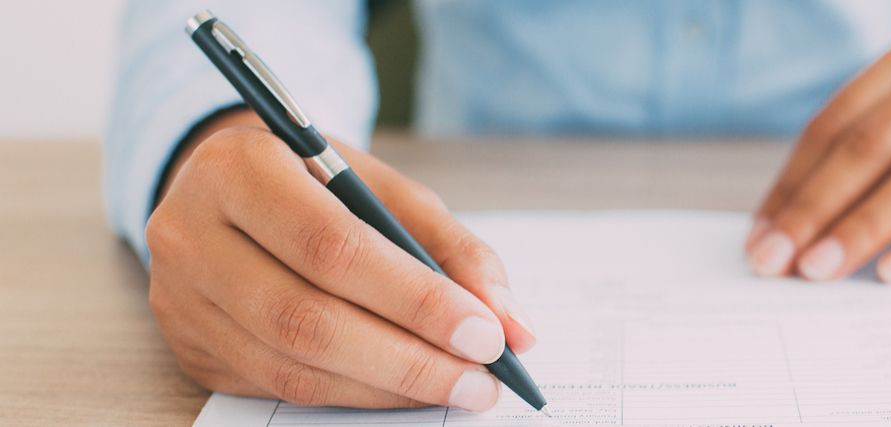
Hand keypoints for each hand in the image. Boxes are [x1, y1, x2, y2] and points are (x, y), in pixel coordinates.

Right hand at [147, 110, 536, 409]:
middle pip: (307, 319)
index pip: (332, 247)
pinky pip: (279, 387)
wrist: (225, 186)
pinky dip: (353, 394)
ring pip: (292, 367)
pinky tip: (403, 388)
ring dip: (388, 388)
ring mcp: (179, 297)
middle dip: (410, 359)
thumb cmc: (313, 181)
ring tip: (456, 386)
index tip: (487, 334)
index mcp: (238, 168)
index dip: (414, 299)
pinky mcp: (188, 346)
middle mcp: (190, 234)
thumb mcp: (383, 187)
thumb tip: (513, 325)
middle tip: (481, 379)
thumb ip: (453, 248)